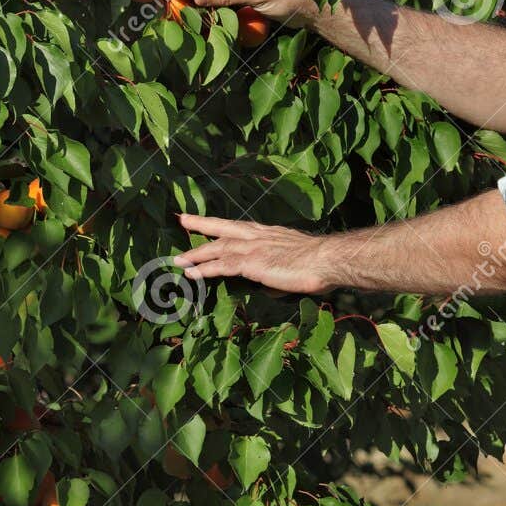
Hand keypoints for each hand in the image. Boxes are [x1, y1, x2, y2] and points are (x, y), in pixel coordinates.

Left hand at [173, 213, 337, 295]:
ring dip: (196, 254)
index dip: (222, 224)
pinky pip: (221, 266)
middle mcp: (258, 235)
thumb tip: (268, 284)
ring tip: (179, 259)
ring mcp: (252, 248)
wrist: (326, 260)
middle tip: (183, 220)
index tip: (209, 220)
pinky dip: (204, 269)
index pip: (239, 226)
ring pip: (217, 248)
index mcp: (269, 233)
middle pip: (223, 228)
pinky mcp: (250, 262)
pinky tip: (191, 273)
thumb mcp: (293, 262)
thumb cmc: (318, 263)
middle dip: (202, 225)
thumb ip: (275, 272)